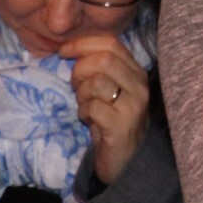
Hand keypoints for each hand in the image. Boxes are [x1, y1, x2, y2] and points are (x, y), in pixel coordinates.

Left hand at [62, 34, 150, 185]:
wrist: (126, 159)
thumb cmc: (112, 119)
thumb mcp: (110, 89)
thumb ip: (99, 69)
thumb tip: (72, 50)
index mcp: (136, 71)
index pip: (111, 44)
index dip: (83, 44)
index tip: (64, 52)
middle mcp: (139, 85)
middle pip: (103, 60)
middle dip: (79, 70)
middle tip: (75, 86)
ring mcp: (132, 105)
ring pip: (96, 83)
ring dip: (81, 94)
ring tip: (85, 105)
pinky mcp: (121, 126)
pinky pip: (92, 108)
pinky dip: (83, 112)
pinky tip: (88, 119)